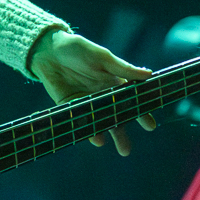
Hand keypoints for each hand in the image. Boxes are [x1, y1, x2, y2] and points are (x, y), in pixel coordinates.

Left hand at [28, 29, 156, 155]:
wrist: (49, 49)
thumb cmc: (79, 49)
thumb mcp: (102, 58)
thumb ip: (123, 68)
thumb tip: (149, 75)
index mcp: (114, 83)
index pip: (131, 101)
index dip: (141, 113)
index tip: (150, 126)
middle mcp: (102, 96)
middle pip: (115, 117)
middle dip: (121, 134)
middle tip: (126, 150)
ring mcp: (86, 103)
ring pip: (99, 122)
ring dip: (106, 135)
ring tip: (114, 148)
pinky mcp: (70, 107)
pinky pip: (80, 121)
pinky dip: (87, 130)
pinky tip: (95, 138)